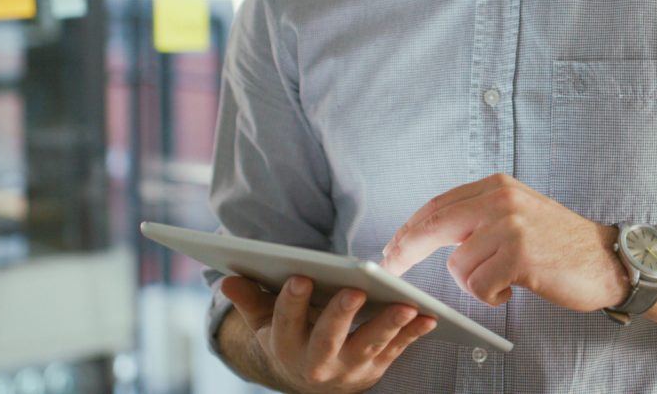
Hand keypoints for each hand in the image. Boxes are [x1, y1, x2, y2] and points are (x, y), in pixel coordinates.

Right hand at [220, 274, 435, 393]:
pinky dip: (413, 336)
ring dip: (388, 327)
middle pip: (327, 340)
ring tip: (405, 305)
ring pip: (367, 348)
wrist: (310, 379)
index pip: (285, 322)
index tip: (300, 276)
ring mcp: (347, 370)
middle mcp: (315, 363)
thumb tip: (228, 279)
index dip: (291, 301)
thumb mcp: (264, 321)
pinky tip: (428, 317)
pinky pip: (395, 353)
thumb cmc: (288, 335)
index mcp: (283, 345)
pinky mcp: (374, 371)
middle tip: (354, 291)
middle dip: (340, 316)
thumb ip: (249, 298)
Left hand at [380, 173, 628, 311]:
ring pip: (458, 265)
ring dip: (476, 284)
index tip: (391, 247)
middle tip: (392, 268)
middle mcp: (501, 199)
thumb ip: (479, 215)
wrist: (608, 260)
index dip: (410, 228)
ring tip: (504, 281)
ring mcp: (510, 225)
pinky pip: (478, 285)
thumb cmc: (558, 243)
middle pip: (434, 225)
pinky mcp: (519, 254)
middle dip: (406, 249)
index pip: (438, 205)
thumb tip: (428, 232)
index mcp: (496, 186)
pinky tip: (513, 289)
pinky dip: (491, 296)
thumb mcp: (517, 213)